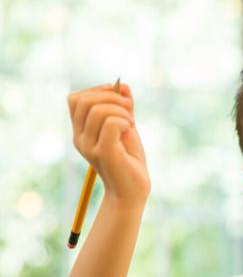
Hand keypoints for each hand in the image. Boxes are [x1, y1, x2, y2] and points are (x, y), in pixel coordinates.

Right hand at [67, 82, 149, 205]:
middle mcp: (80, 138)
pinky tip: (129, 130)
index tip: (119, 99)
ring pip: (98, 110)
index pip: (76, 99)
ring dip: (121, 110)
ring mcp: (89, 146)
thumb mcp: (127, 127)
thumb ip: (124, 107)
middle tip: (129, 111)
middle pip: (84, 100)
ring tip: (130, 123)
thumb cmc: (129, 161)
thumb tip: (124, 85)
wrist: (132, 190)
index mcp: (81, 131)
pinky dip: (124, 120)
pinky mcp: (103, 153)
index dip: (97, 91)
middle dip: (111, 97)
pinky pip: (110, 123)